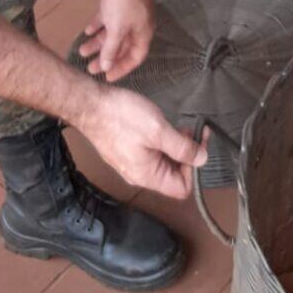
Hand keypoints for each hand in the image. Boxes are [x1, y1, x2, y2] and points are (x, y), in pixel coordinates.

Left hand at [77, 0, 154, 82]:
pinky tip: (87, 31)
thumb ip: (111, 49)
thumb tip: (106, 67)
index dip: (122, 69)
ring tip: (82, 51)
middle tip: (90, 68)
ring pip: (113, 33)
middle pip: (122, 46)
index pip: (135, 57)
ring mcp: (129, 13)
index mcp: (144, 32)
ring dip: (98, 43)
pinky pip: (108, 20)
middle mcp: (138, 24)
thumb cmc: (124, 0)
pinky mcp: (118, 2)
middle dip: (106, 58)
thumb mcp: (117, 29)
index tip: (107, 78)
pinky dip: (98, 26)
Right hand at [80, 86, 207, 198]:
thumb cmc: (121, 117)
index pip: (181, 188)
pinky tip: (160, 126)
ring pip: (163, 163)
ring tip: (176, 126)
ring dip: (174, 147)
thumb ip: (182, 148)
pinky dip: (161, 143)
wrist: (89, 104)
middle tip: (191, 131)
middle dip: (186, 155)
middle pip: (173, 176)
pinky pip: (151, 155)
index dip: (194, 169)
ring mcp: (131, 164)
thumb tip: (202, 160)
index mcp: (147, 176)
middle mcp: (139, 175)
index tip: (197, 144)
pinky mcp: (126, 152)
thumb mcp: (158, 131)